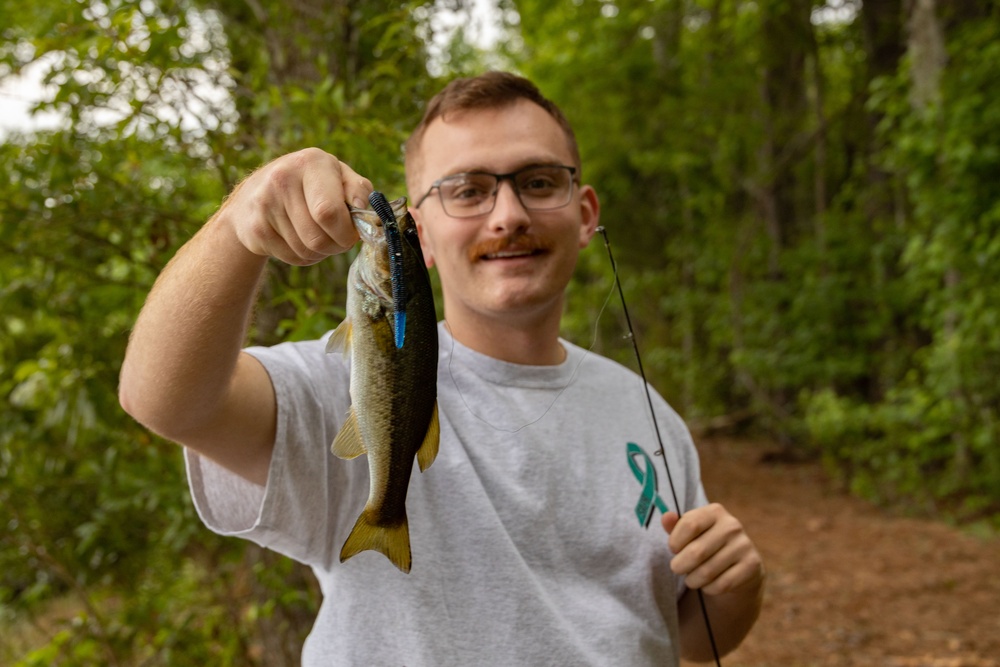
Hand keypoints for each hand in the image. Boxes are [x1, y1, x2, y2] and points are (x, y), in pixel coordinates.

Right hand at [223, 148, 372, 265]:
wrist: (255, 193)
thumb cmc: (311, 185)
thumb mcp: (337, 176)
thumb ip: (358, 189)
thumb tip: (365, 207)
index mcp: (312, 163)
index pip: (329, 212)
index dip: (345, 232)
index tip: (352, 232)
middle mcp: (283, 178)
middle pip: (318, 238)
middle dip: (336, 246)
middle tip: (338, 239)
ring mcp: (265, 203)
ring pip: (307, 251)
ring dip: (320, 252)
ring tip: (317, 235)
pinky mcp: (254, 228)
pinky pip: (292, 257)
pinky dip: (303, 257)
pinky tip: (299, 239)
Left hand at [662, 503, 763, 595]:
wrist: (738, 565)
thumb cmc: (706, 545)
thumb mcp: (690, 533)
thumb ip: (676, 526)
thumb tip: (666, 517)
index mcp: (715, 511)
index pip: (689, 524)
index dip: (675, 541)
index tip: (673, 549)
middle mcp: (732, 525)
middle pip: (696, 552)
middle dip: (680, 565)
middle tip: (678, 568)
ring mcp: (744, 545)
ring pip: (707, 572)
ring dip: (693, 580)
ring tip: (691, 578)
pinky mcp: (752, 565)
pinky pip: (721, 584)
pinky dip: (709, 589)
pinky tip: (708, 584)